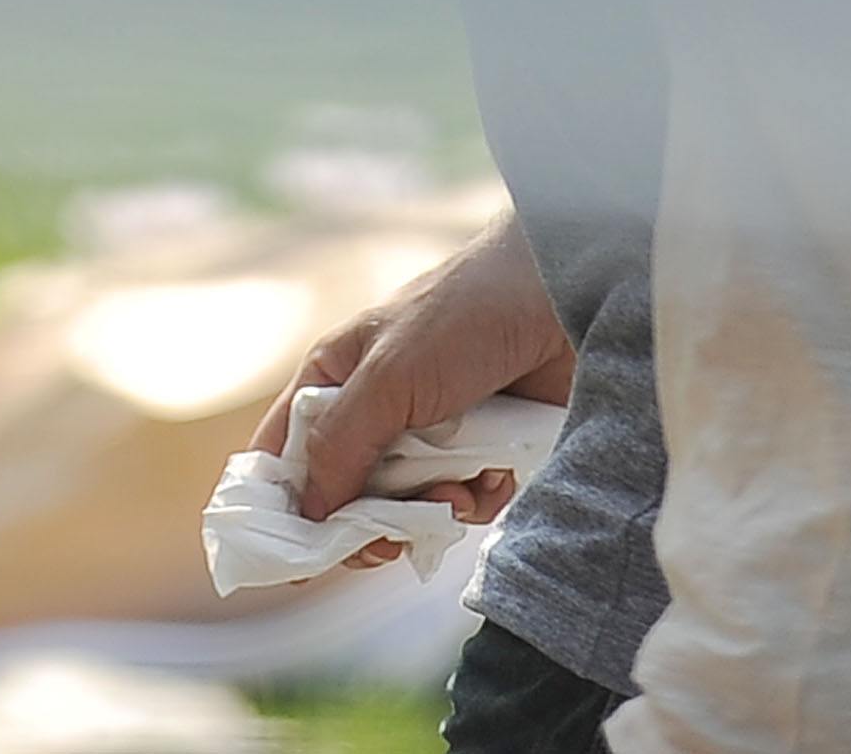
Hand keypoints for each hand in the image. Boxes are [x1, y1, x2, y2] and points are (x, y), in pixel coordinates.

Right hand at [250, 210, 575, 566]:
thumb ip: (342, 444)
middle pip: (344, 498)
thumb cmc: (469, 312)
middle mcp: (379, 406)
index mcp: (337, 376)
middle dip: (365, 525)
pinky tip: (493, 479)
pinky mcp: (483, 447)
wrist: (571, 293)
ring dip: (428, 514)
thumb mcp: (390, 376)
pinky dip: (476, 500)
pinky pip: (461, 502)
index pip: (283, 451)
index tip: (286, 557)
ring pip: (404, 508)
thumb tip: (306, 515)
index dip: (279, 505)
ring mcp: (432, 429)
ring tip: (455, 494)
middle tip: (383, 538)